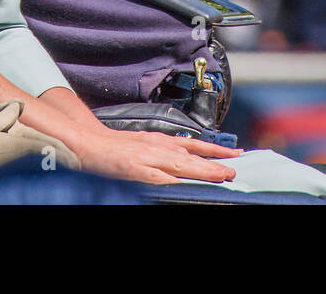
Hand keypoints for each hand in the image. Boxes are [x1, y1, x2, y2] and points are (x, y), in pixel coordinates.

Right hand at [69, 127, 241, 185]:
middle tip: (234, 171)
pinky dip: (173, 180)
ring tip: (221, 176)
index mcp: (162, 140)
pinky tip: (185, 185)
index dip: (216, 151)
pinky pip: (158, 176)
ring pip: (181, 165)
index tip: (236, 155)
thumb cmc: (118, 146)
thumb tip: (190, 158)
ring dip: (202, 171)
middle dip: (215, 165)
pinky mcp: (135, 168)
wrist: (89, 143)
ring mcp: (148, 157)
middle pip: (192, 157)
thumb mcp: (147, 143)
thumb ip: (167, 151)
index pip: (195, 145)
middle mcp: (159, 146)